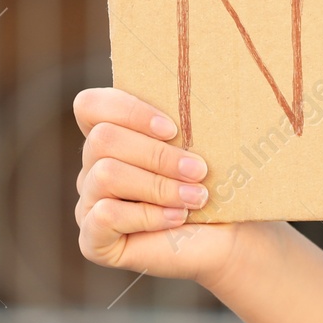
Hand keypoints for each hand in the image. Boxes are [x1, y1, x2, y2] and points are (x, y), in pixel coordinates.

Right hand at [73, 87, 257, 286]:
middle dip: (158, 155)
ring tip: (196, 198)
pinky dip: (146, 215)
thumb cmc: (220, 187)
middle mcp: (94, 169)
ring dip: (159, 186)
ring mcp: (90, 205)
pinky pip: (104, 216)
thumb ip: (185, 119)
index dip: (127, 110)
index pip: (90, 106)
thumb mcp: (204, 146)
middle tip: (199, 170)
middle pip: (103, 140)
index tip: (173, 128)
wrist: (232, 237)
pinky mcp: (94, 241)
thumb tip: (198, 81)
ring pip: (106, 176)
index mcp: (115, 139)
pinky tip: (175, 219)